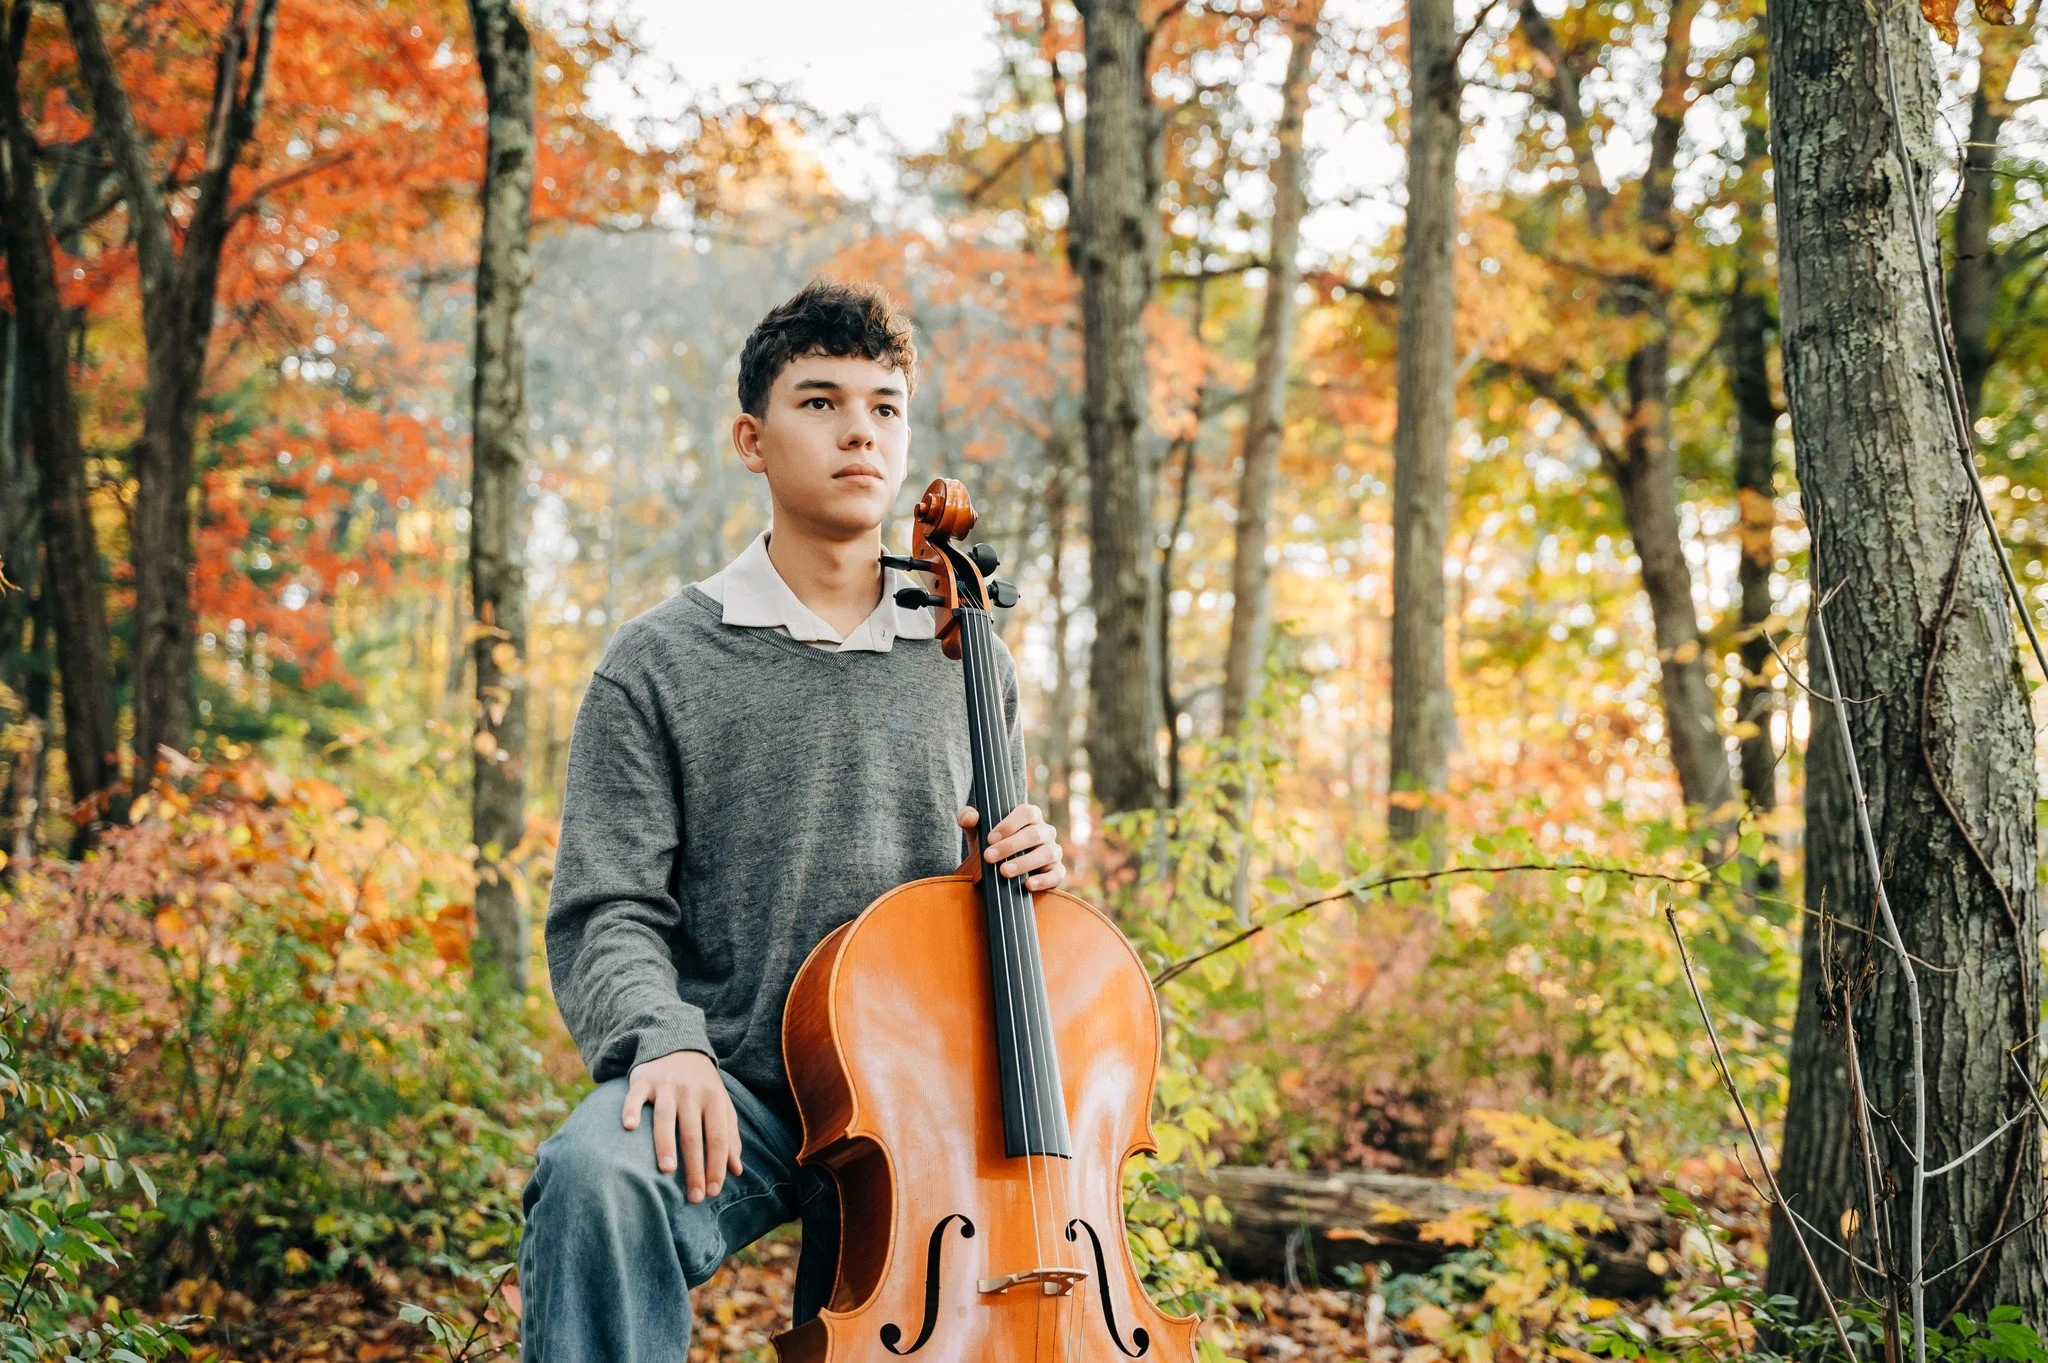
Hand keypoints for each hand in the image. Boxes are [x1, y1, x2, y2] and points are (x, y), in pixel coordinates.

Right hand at [622, 1049, 741, 1202]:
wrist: (677, 1045)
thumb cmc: (702, 1087)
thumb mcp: (721, 1105)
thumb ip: (729, 1136)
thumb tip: (736, 1170)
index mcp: (714, 1099)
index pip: (718, 1137)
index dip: (717, 1165)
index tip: (714, 1191)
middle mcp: (691, 1092)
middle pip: (693, 1134)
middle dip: (694, 1167)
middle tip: (694, 1196)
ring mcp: (666, 1085)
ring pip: (665, 1118)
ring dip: (665, 1143)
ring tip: (666, 1170)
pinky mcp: (644, 1080)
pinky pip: (635, 1096)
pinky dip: (631, 1110)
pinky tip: (628, 1127)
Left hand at [957, 803, 1066, 892]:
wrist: (998, 870)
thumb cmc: (991, 844)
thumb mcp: (977, 832)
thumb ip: (968, 819)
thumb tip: (969, 816)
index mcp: (1030, 816)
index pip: (1027, 812)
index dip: (1009, 824)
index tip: (990, 838)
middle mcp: (1045, 831)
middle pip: (1034, 834)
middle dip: (1010, 846)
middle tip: (989, 857)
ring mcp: (1053, 851)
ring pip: (1047, 853)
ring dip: (1024, 863)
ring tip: (1004, 872)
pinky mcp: (1057, 871)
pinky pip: (1056, 875)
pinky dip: (1043, 880)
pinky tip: (1027, 885)